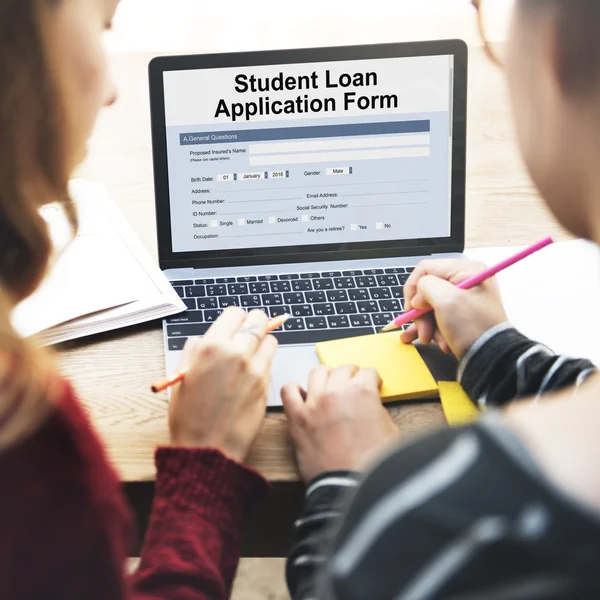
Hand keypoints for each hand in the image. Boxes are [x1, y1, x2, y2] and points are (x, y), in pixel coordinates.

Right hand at [169, 307, 277, 461]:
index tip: (233, 325)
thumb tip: (204, 339)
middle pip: (258, 321)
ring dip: (262, 341)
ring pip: (270, 339)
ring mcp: (255, 369)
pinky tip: (252, 372)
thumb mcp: (181, 377)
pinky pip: (271, 361)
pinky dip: (265, 361)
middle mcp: (237, 353)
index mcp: (212, 347)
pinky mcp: (267, 384)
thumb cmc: (189, 416)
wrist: (208, 449)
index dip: (234, 318)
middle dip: (253, 323)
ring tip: (250, 353)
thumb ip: (194, 351)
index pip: (235, 313)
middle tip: (247, 332)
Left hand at [281, 365, 398, 482]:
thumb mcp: (391, 431)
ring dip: (326, 376)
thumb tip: (370, 406)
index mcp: (362, 392)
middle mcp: (336, 392)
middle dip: (351, 375)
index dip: (371, 380)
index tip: (371, 385)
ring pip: (317, 372)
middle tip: (353, 384)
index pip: (367, 372)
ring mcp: (314, 403)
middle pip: (343, 369)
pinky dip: (294, 390)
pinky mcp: (297, 418)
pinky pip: (288, 391)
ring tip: (330, 386)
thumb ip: (378, 410)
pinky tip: (303, 396)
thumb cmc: (372, 465)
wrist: (350, 488)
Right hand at [400, 259, 507, 358]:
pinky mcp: (462, 315)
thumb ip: (425, 287)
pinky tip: (433, 341)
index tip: (410, 309)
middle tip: (423, 331)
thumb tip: (418, 297)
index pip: (425, 269)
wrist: (492, 358)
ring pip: (431, 306)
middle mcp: (466, 280)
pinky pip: (439, 317)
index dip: (413, 289)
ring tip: (429, 340)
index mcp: (466, 269)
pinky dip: (434, 330)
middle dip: (421, 313)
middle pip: (427, 290)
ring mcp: (464, 298)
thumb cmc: (473, 327)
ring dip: (426, 325)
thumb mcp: (446, 301)